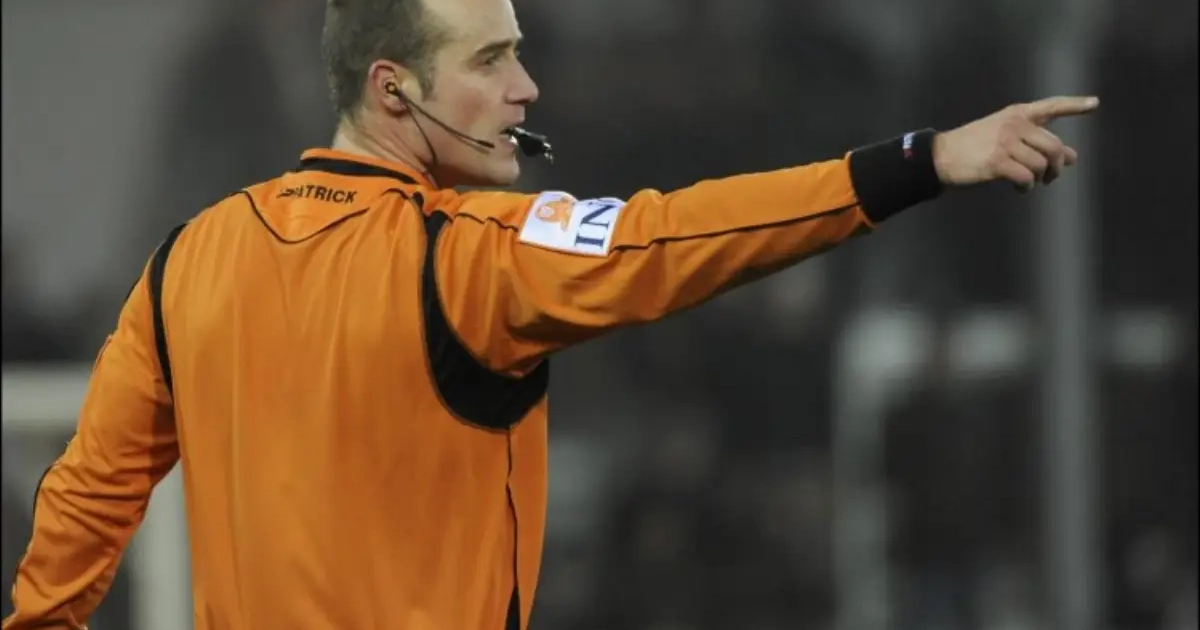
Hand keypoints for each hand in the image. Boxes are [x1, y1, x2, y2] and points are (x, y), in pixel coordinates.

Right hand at [932, 96, 1099, 191]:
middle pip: (1053, 147)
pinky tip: (1019, 189)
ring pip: (1041, 164)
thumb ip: (1036, 143)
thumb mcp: (1005, 137)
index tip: (1095, 104)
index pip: (1051, 106)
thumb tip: (1071, 157)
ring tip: (1030, 183)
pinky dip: (1026, 187)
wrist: (942, 156)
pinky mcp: (997, 161)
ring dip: (1040, 179)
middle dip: (1056, 166)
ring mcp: (1006, 142)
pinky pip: (1026, 177)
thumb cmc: (974, 147)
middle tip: (1050, 177)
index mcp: (1017, 114)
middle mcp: (1014, 124)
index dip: (1074, 105)